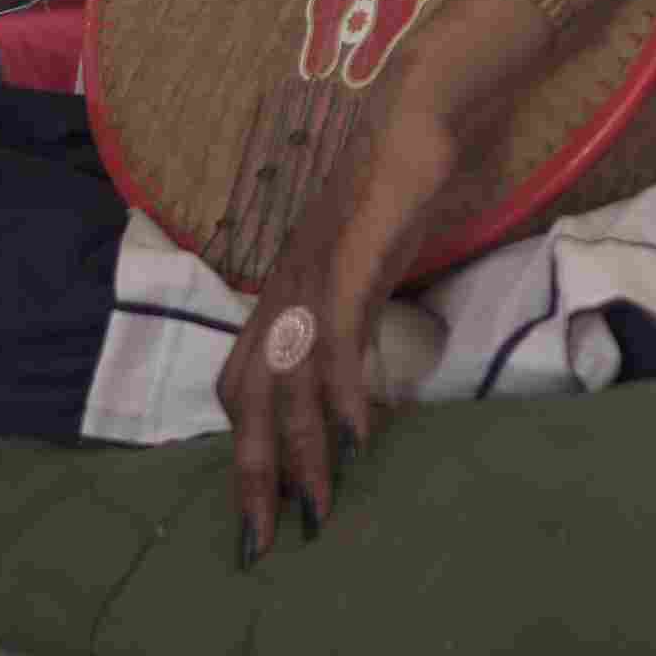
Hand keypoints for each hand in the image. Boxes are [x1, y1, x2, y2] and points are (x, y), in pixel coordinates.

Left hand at [214, 91, 485, 563]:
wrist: (414, 112)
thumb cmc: (395, 186)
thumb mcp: (365, 270)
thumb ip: (353, 319)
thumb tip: (358, 383)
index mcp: (282, 296)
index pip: (242, 385)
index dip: (245, 451)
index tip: (257, 513)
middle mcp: (282, 291)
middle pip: (248, 397)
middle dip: (253, 474)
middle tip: (262, 543)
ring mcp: (312, 274)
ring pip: (290, 378)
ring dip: (302, 450)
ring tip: (317, 509)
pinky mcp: (350, 257)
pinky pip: (336, 335)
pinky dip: (343, 389)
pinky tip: (359, 435)